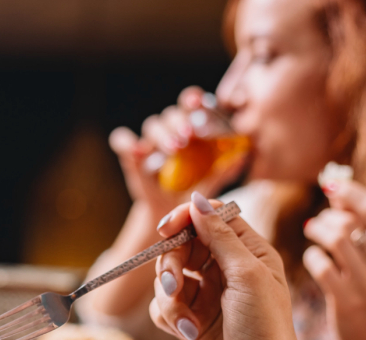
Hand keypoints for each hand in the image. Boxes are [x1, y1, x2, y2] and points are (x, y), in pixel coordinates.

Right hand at [109, 87, 239, 219]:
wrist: (167, 214)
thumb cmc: (191, 192)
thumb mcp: (209, 183)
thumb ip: (223, 169)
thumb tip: (243, 155)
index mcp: (190, 129)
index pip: (191, 105)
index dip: (193, 99)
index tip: (198, 103)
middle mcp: (169, 130)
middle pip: (172, 114)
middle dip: (180, 122)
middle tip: (188, 137)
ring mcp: (149, 142)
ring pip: (152, 125)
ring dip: (163, 134)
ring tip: (174, 150)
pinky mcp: (130, 155)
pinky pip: (122, 140)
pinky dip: (126, 142)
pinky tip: (136, 151)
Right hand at [149, 193, 312, 339]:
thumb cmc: (265, 334)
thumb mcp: (248, 277)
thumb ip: (220, 236)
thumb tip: (197, 198)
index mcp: (251, 254)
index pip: (212, 218)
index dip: (187, 218)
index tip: (166, 229)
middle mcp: (228, 271)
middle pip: (184, 245)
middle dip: (172, 263)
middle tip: (175, 284)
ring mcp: (207, 297)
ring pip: (168, 276)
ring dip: (170, 296)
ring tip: (186, 319)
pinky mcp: (191, 322)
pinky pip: (163, 306)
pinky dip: (169, 317)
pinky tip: (187, 334)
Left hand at [302, 181, 365, 339]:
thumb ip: (365, 229)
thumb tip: (338, 191)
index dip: (350, 192)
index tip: (331, 184)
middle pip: (351, 222)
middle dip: (328, 216)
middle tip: (318, 222)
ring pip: (335, 240)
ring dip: (317, 231)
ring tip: (311, 233)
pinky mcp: (346, 301)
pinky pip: (321, 265)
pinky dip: (311, 257)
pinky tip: (313, 259)